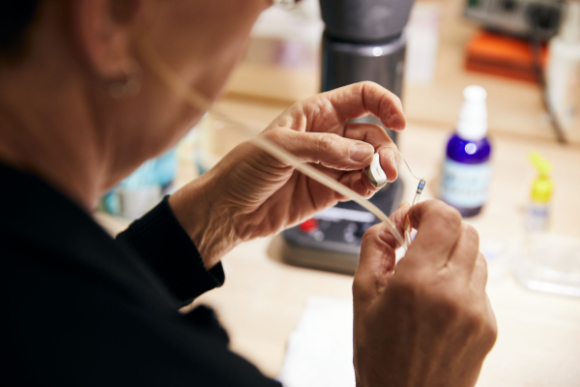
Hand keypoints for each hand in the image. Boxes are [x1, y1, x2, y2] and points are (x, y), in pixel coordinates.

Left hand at [170, 82, 405, 267]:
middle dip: (384, 148)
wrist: (229, 209)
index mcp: (315, 113)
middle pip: (371, 133)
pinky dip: (368, 186)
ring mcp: (330, 164)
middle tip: (386, 168)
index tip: (399, 122)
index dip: (385, 104)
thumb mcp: (281, 148)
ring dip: (380, 168)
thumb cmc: (244, 169)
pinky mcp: (329, 191)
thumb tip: (364, 154)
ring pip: (369, 160)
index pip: (361, 97)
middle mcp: (327, 135)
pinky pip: (359, 184)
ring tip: (378, 179)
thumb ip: (324, 148)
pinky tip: (366, 189)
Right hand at [353, 200, 496, 386]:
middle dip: (440, 229)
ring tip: (428, 276)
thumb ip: (374, 247)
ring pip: (477, 256)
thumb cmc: (378, 354)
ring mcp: (477, 311)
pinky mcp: (489, 326)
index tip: (414, 218)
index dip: (428, 207)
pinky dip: (461, 282)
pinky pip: (481, 285)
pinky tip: (440, 302)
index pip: (445, 218)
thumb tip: (392, 223)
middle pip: (466, 231)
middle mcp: (454, 293)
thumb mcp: (361, 295)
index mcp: (418, 282)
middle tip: (418, 243)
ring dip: (453, 254)